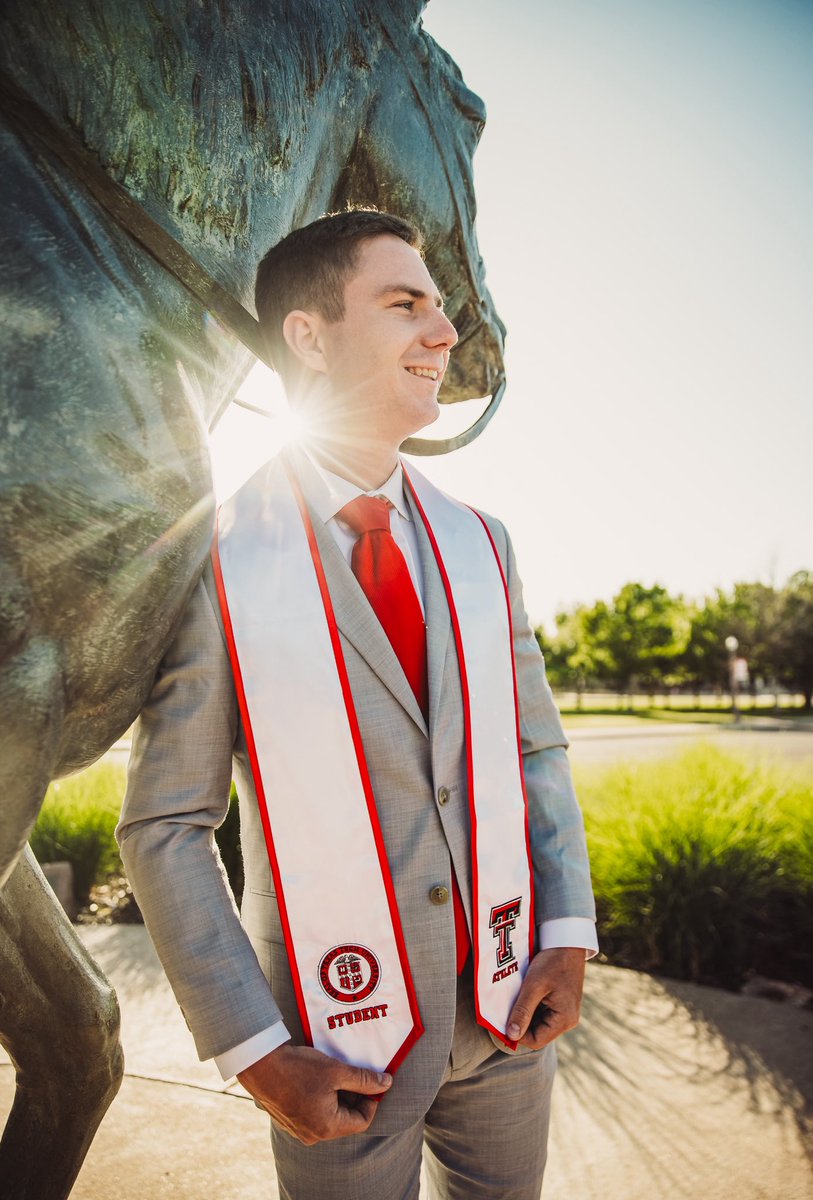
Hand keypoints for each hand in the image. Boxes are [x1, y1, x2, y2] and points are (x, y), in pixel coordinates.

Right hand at [238, 1044, 391, 1143]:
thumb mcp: (336, 1071)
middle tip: (353, 1074)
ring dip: (337, 1096)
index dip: (371, 1100)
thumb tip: (386, 1083)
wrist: (259, 1065)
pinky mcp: (290, 1120)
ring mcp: (299, 1129)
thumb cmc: (298, 1068)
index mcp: (327, 1127)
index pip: (362, 1121)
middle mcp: (313, 1134)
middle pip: (345, 1119)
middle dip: (353, 1096)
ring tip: (334, 1074)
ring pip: (330, 1115)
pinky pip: (314, 1113)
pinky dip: (322, 1098)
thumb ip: (363, 1080)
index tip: (371, 1081)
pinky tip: (318, 1079)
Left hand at [506, 947, 585, 1049]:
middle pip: (537, 1033)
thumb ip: (522, 1011)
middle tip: (505, 1010)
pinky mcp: (561, 1004)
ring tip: (514, 999)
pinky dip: (531, 1007)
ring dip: (524, 1014)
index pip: (536, 1041)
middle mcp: (567, 1020)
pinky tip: (523, 995)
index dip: (517, 1035)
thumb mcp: (534, 986)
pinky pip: (543, 1013)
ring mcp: (565, 1012)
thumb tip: (511, 1035)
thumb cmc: (553, 962)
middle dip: (520, 1023)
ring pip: (538, 1023)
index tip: (501, 1023)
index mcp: (564, 1019)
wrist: (567, 942)